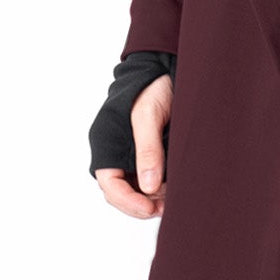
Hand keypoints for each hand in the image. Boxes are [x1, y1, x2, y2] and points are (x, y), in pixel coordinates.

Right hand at [95, 75, 173, 220]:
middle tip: (166, 208)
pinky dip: (159, 189)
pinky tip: (173, 189)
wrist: (165, 70)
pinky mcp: (146, 155)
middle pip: (121, 192)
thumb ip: (148, 151)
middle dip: (142, 205)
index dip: (128, 202)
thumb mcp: (148, 116)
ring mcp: (130, 155)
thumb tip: (148, 187)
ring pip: (135, 190)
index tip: (150, 209)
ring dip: (152, 199)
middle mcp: (115, 153)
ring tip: (173, 199)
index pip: (110, 185)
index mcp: (106, 144)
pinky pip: (147, 180)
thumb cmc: (152, 87)